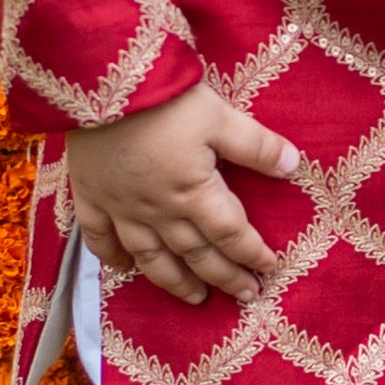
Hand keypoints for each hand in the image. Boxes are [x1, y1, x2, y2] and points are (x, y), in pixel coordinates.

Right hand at [68, 86, 303, 307]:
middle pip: (196, 253)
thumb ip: (256, 145)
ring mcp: (121, 208)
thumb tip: (294, 165)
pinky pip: (98, 237)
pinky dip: (111, 257)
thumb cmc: (164, 101)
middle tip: (245, 295)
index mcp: (193, 193)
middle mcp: (158, 211)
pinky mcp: (90, 196)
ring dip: (175, 281)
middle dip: (224, 277)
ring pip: (151, 257)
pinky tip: (122, 269)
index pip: (230, 234)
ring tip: (195, 298)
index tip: (269, 268)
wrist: (100, 86)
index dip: (252, 253)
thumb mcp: (220, 116)